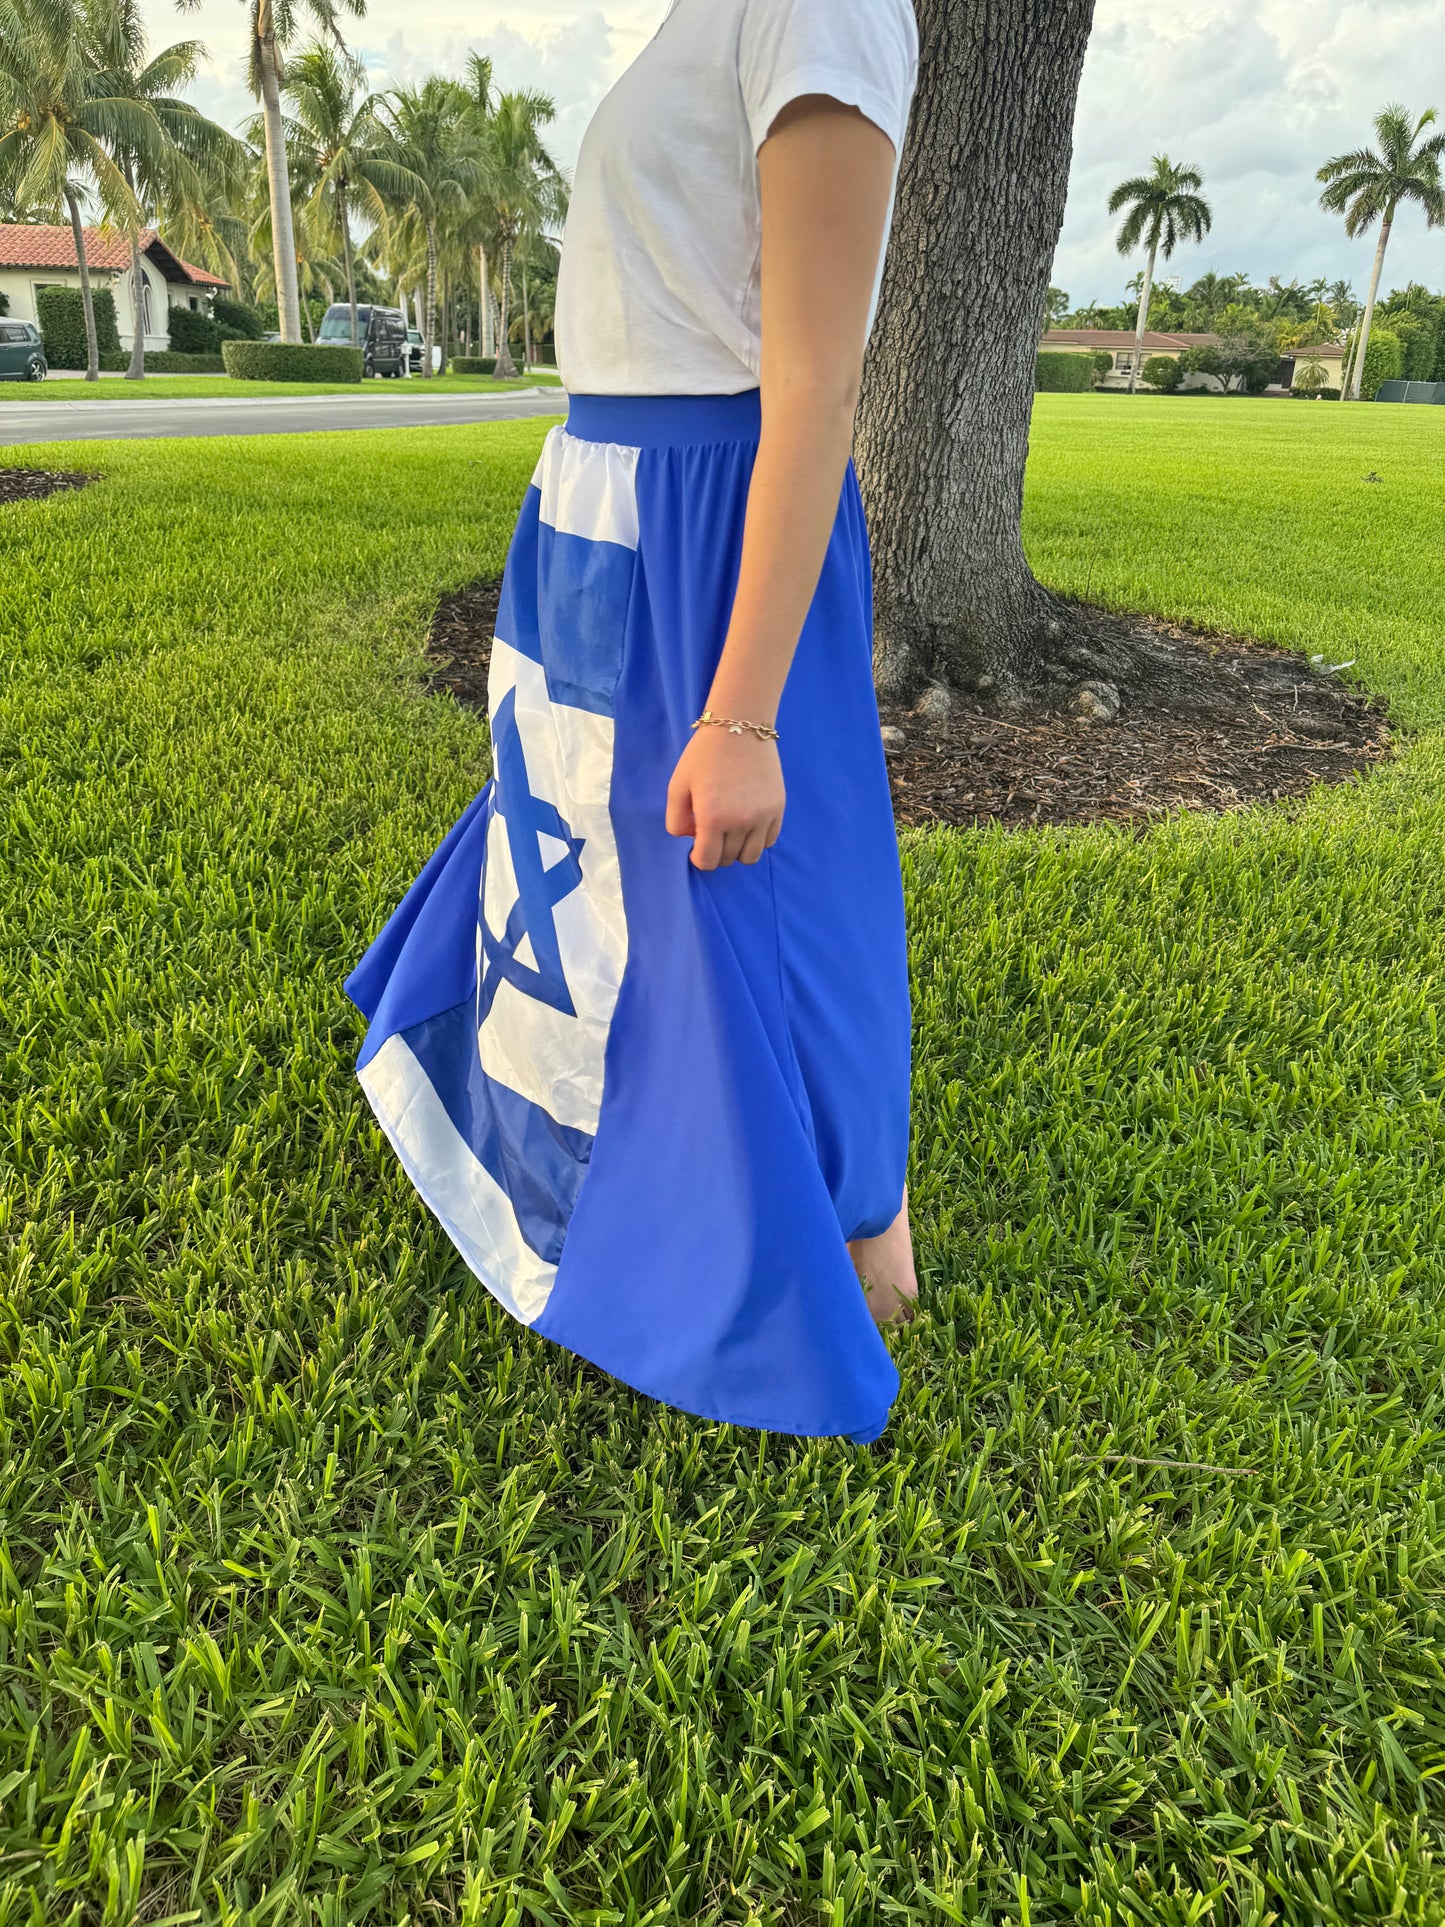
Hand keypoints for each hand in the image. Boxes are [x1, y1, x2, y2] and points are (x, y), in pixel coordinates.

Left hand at [665, 726, 784, 869]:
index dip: (699, 859)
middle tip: (711, 833)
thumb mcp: (677, 785)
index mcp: (713, 818)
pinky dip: (757, 840)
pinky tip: (747, 824)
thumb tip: (692, 839)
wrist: (739, 728)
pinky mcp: (778, 808)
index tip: (697, 848)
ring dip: (737, 851)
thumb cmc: (704, 755)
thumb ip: (676, 820)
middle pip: (728, 859)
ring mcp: (763, 816)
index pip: (708, 861)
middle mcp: (740, 822)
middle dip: (716, 852)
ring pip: (751, 856)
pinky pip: (770, 841)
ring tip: (730, 833)